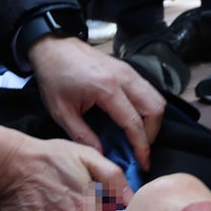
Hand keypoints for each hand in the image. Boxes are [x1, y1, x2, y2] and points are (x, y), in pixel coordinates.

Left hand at [28, 36, 165, 170]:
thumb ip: (82, 135)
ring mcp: (129, 71)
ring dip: (153, 120)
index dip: (141, 146)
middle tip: (140, 149)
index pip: (134, 122)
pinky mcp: (128, 69)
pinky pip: (149, 90)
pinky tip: (134, 119)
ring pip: (157, 98)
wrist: (53, 46)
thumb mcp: (61, 111)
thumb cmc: (54, 76)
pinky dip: (148, 108)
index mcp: (107, 89)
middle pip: (156, 108)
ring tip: (139, 136)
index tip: (143, 163)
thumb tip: (102, 154)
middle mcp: (124, 78)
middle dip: (152, 133)